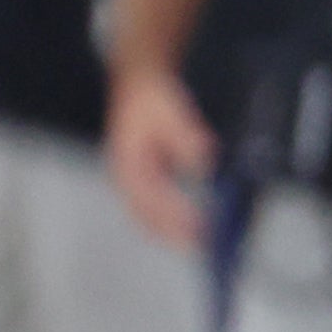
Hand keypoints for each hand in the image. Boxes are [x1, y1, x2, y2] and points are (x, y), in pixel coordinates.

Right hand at [104, 67, 214, 248]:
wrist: (139, 83)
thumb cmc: (153, 97)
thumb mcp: (172, 109)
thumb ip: (186, 135)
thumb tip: (202, 161)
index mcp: (127, 163)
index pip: (150, 199)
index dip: (174, 217)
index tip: (199, 228)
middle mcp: (127, 177)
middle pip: (146, 217)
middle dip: (174, 235)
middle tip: (205, 247)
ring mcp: (134, 181)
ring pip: (149, 218)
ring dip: (173, 234)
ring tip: (203, 245)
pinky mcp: (146, 182)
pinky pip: (156, 210)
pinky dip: (173, 222)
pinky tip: (195, 227)